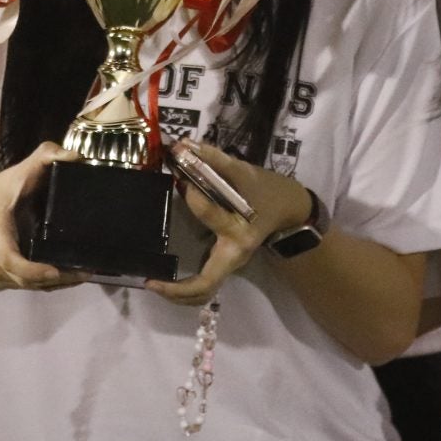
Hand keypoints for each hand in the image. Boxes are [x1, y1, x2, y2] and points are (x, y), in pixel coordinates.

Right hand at [0, 143, 85, 292]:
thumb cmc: (5, 187)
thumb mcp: (23, 168)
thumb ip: (46, 156)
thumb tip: (74, 156)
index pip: (9, 258)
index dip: (31, 270)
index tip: (54, 271)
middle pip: (23, 279)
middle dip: (55, 279)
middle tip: (85, 272)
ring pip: (27, 285)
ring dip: (55, 284)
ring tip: (83, 274)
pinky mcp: (5, 275)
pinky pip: (27, 285)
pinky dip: (49, 285)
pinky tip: (71, 277)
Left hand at [145, 142, 312, 306]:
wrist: (290, 210)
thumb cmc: (268, 191)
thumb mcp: (245, 172)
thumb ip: (213, 160)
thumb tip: (182, 145)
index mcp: (241, 232)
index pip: (213, 218)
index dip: (195, 201)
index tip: (181, 182)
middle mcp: (235, 254)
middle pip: (205, 286)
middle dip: (176, 290)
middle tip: (149, 282)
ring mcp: (231, 262)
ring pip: (204, 292)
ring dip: (179, 294)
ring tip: (154, 285)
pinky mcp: (226, 262)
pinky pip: (206, 284)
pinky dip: (186, 288)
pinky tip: (167, 281)